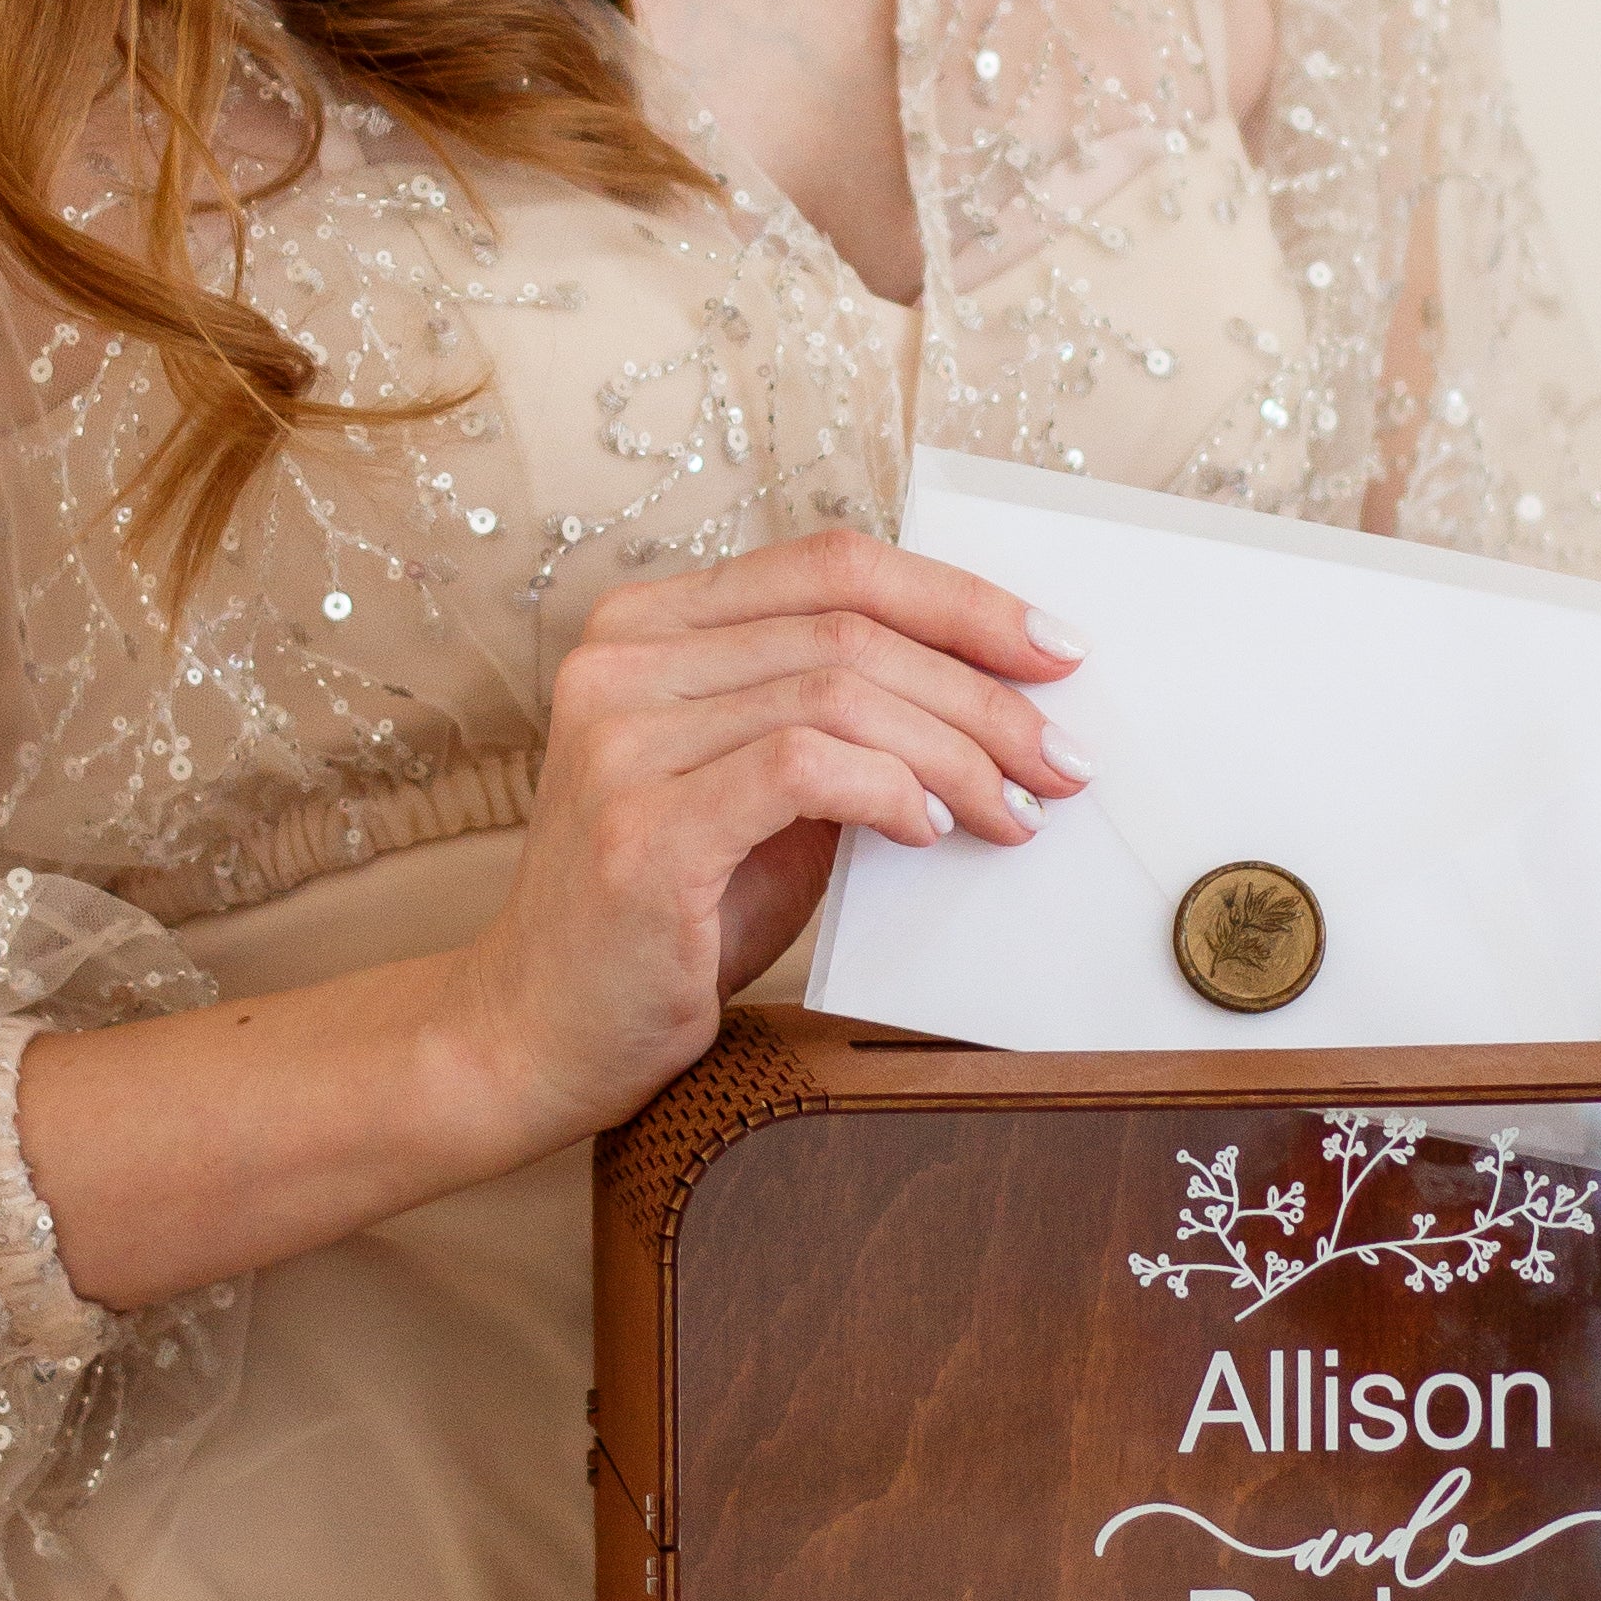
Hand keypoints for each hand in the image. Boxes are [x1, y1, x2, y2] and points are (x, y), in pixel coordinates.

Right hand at [438, 526, 1086, 1151]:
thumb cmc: (669, 917)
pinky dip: (890, 789)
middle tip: (1062, 756)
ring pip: (839, 691)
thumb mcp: (763, 796)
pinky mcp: (639, 824)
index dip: (957, 598)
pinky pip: (803, 766)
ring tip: (1015, 811)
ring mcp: (620, 737)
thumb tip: (997, 699)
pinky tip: (929, 831)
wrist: (537, 1035)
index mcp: (648, 625)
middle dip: (984, 691)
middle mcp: (621, 659)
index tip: (1055, 652)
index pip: (829, 565)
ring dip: (957, 753)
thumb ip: (839, 726)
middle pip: (848, 624)